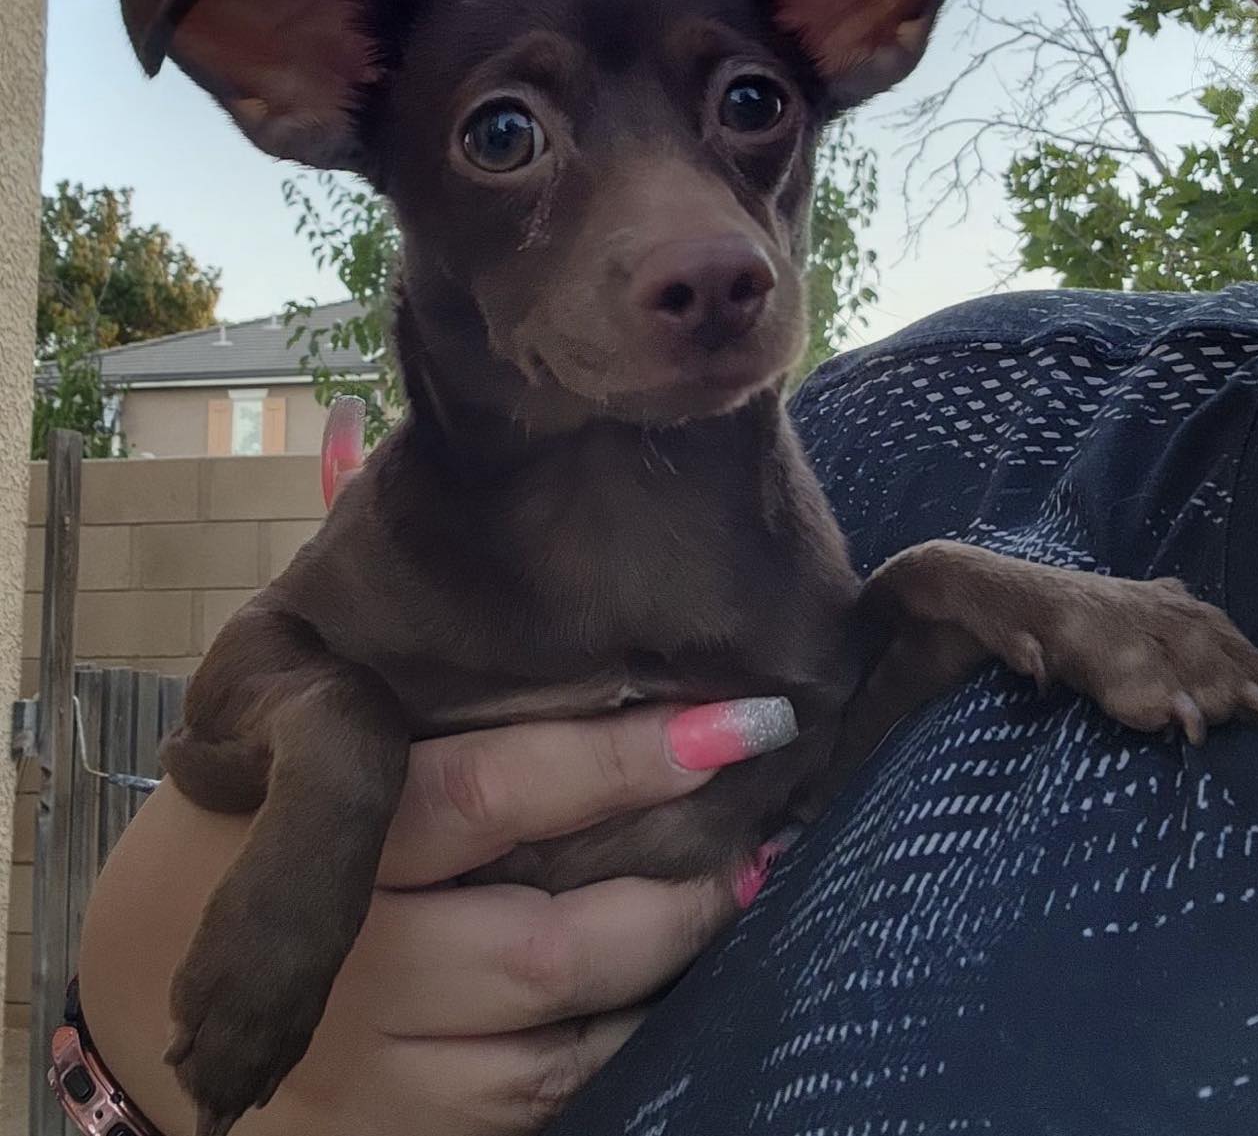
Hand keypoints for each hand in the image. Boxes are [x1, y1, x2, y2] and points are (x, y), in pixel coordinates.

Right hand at [78, 696, 794, 1135]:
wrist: (147, 977)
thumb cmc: (251, 814)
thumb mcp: (296, 721)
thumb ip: (401, 662)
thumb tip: (493, 532)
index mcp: (324, 824)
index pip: (490, 790)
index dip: (624, 759)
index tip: (745, 720)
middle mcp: (350, 960)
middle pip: (543, 939)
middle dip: (677, 889)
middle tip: (760, 824)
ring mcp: (371, 1063)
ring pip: (557, 1033)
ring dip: (668, 963)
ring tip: (741, 888)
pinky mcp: (396, 1132)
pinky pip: (542, 1101)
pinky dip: (623, 1038)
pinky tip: (672, 979)